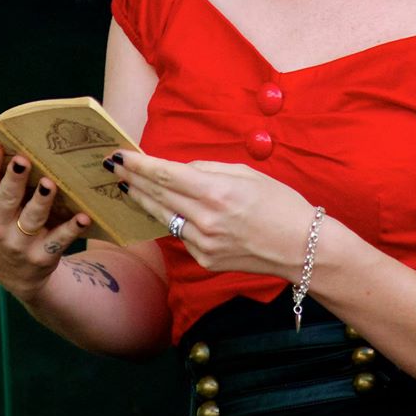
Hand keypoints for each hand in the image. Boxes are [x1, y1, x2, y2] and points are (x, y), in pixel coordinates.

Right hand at [0, 145, 91, 302]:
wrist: (15, 272)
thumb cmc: (4, 221)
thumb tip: (10, 137)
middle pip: (6, 199)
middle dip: (14, 179)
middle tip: (24, 160)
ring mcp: (19, 243)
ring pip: (32, 218)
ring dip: (41, 201)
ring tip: (50, 184)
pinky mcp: (43, 255)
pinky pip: (59, 239)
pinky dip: (72, 228)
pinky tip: (83, 217)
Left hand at [106, 151, 314, 279]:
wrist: (301, 247)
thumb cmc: (280, 203)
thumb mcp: (247, 173)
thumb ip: (209, 169)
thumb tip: (180, 169)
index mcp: (216, 192)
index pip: (166, 175)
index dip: (139, 164)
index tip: (120, 156)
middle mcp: (205, 219)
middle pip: (158, 195)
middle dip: (134, 179)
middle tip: (115, 168)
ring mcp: (203, 244)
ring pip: (164, 217)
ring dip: (144, 200)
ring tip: (129, 186)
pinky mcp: (205, 260)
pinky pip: (182, 234)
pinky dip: (172, 219)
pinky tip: (162, 209)